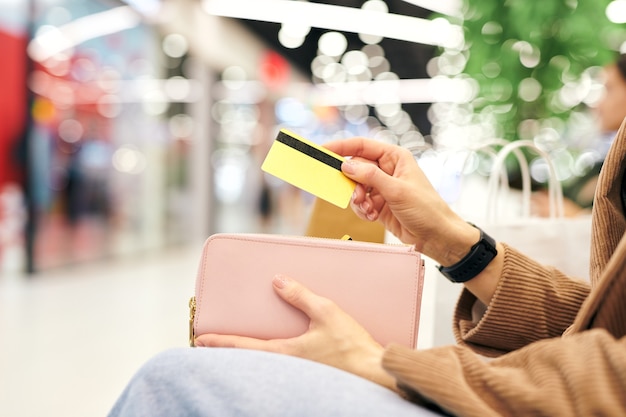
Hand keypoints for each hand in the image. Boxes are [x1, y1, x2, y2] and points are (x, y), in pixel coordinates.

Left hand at [194, 274, 397, 391]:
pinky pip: (281, 364)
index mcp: (284, 352)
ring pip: (264, 363)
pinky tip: (275, 350)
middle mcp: (286, 366)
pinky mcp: (310, 372)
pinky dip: (268, 356)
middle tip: (211, 344)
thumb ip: (301, 295)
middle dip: (228, 351)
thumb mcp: (326, 313)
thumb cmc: (351, 347)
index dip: (219, 341)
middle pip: (249, 358)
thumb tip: (277, 281)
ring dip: (247, 354)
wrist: (374, 372)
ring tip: (238, 345)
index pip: (243, 346)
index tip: (200, 338)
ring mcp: (298, 372)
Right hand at [325, 137, 477, 266]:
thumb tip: (346, 166)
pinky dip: (362, 210)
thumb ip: (370, 176)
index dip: (342, 147)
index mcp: (395, 157)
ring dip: (358, 200)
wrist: (437, 237)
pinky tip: (372, 216)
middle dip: (353, 184)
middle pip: (356, 168)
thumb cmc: (426, 209)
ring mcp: (382, 187)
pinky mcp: (379, 204)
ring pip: (356, 187)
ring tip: (369, 210)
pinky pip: (360, 203)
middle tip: (357, 197)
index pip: (362, 146)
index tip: (324, 151)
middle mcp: (387, 169)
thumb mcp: (397, 190)